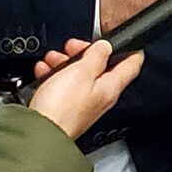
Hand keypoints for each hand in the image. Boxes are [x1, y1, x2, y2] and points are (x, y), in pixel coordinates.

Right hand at [27, 38, 145, 138]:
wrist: (39, 132)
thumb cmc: (61, 108)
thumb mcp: (81, 72)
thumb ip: (96, 56)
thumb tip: (106, 46)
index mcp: (110, 87)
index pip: (132, 65)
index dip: (130, 48)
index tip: (123, 39)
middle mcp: (100, 96)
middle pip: (101, 67)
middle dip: (86, 52)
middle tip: (73, 47)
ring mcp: (83, 102)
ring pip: (80, 74)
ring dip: (67, 62)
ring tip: (54, 59)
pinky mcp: (66, 107)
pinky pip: (63, 85)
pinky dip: (55, 75)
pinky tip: (45, 71)